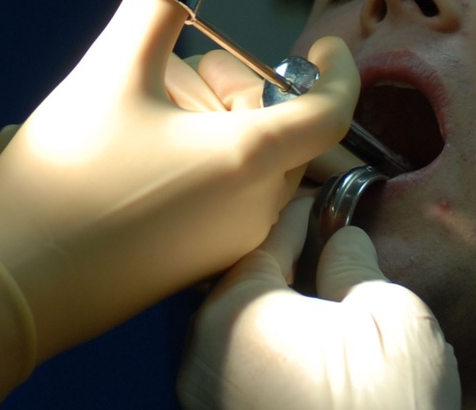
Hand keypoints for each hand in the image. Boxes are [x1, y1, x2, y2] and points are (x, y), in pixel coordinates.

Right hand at [0, 0, 360, 360]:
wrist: (9, 282)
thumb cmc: (65, 171)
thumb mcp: (115, 65)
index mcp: (249, 161)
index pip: (330, 110)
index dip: (334, 69)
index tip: (320, 41)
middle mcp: (252, 212)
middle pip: (277, 127)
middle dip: (236, 82)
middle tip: (171, 62)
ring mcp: (222, 247)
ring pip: (244, 159)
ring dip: (209, 118)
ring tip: (137, 104)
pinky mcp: (189, 266)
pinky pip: (220, 196)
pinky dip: (197, 156)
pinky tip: (130, 146)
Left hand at [178, 196, 460, 409]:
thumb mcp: (390, 319)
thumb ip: (354, 263)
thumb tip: (340, 242)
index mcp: (233, 313)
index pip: (265, 239)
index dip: (301, 215)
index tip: (321, 201)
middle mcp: (200, 352)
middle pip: (241, 280)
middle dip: (280, 260)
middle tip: (318, 242)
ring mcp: (203, 396)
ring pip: (236, 323)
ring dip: (270, 306)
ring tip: (313, 291)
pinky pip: (237, 365)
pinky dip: (264, 347)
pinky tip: (302, 343)